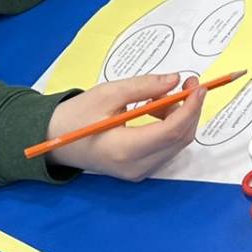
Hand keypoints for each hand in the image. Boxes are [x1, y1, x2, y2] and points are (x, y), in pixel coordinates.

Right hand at [45, 73, 204, 179]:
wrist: (54, 140)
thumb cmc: (76, 116)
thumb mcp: (107, 94)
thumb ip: (144, 86)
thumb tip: (176, 79)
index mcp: (124, 149)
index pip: (172, 131)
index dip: (190, 107)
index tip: (198, 86)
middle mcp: (135, 167)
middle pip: (179, 139)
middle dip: (190, 109)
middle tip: (189, 83)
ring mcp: (138, 172)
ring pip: (175, 144)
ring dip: (179, 117)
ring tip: (162, 95)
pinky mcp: (139, 169)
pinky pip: (165, 147)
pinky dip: (169, 126)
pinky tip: (155, 109)